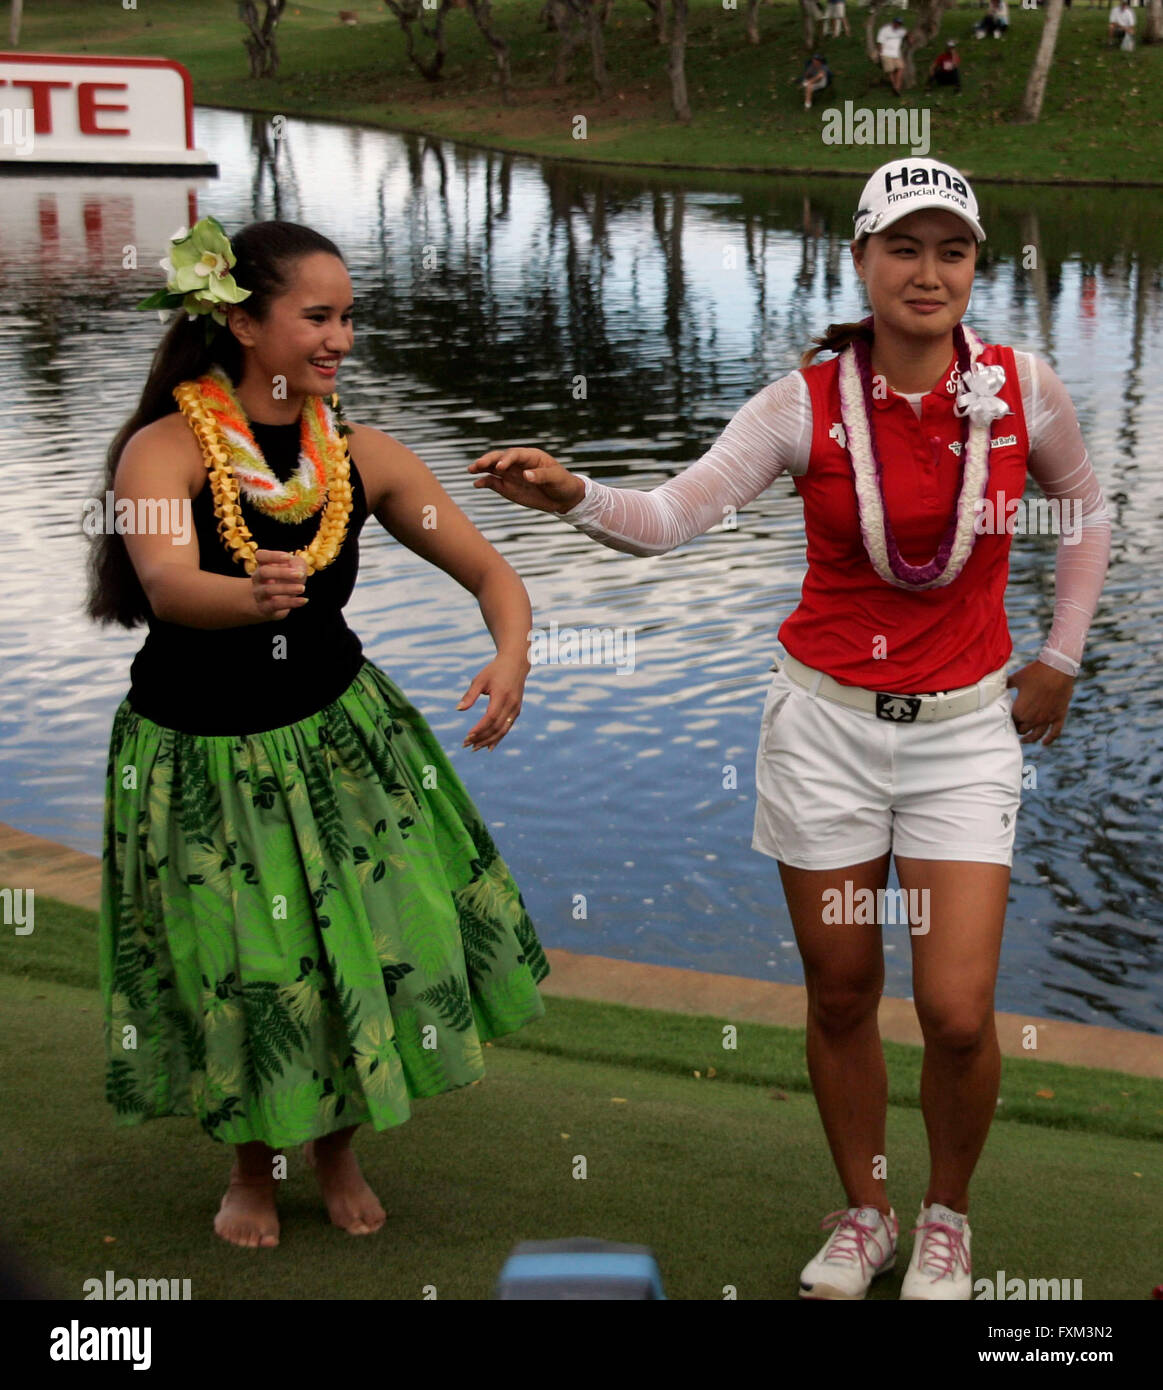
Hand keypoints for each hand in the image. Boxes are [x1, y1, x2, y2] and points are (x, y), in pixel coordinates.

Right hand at [251, 549, 307, 620]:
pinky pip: (276, 605)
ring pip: (269, 590)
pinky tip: (304, 600)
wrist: (269, 604)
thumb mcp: (293, 569)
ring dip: (287, 588)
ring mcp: (259, 593)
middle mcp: (258, 578)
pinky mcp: (265, 607)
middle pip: (264, 572)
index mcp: (263, 564)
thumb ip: (298, 564)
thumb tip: (300, 570)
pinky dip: (291, 603)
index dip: (273, 555)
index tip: (288, 557)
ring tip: (302, 588)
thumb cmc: (284, 580)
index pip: (261, 555)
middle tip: (300, 574)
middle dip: (282, 572)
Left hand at [457, 651, 529, 751]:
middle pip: (496, 727)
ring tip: (475, 748)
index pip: (491, 717)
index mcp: (502, 695)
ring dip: (488, 741)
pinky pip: (507, 727)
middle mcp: (511, 704)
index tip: (468, 735)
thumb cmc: (494, 670)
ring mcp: (516, 709)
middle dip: (481, 738)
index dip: (480, 728)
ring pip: (503, 730)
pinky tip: (489, 746)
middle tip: (466, 745)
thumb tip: (458, 709)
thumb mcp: (480, 679)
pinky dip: (497, 738)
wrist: (516, 664)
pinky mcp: (516, 711)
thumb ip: (470, 695)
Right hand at [468, 447, 585, 514]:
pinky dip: (484, 482)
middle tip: (478, 465)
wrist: (562, 498)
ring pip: (492, 468)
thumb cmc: (562, 483)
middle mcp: (517, 463)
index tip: (500, 467)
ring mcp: (511, 474)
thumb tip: (526, 475)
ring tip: (471, 470)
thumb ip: (541, 476)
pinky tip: (476, 484)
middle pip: (499, 458)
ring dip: (481, 468)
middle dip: (488, 460)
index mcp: (530, 456)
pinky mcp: (507, 487)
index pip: (514, 454)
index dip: (506, 459)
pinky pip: (493, 483)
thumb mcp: (555, 478)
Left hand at [1005, 661, 1074, 745]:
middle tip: (1015, 727)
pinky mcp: (1059, 716)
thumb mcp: (1016, 678)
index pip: (1011, 721)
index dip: (1009, 720)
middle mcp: (1032, 719)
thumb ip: (1006, 684)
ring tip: (1024, 740)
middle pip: (1022, 730)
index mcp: (1019, 711)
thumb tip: (998, 683)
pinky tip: (1044, 744)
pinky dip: (1049, 740)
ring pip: (1036, 735)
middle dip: (1018, 728)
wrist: (1057, 668)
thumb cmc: (1035, 672)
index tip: (1007, 719)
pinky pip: (1054, 733)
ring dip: (1029, 739)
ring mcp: (1046, 719)